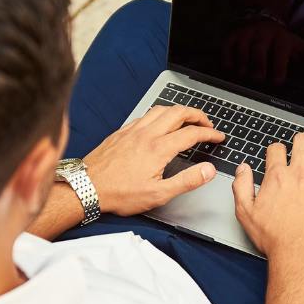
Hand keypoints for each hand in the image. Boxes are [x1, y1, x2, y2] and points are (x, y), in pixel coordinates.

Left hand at [84, 104, 223, 215]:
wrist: (86, 187)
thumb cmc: (118, 193)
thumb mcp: (158, 195)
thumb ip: (186, 181)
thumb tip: (207, 170)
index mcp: (158, 149)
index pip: (192, 133)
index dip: (210, 133)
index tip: (218, 137)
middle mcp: (146, 134)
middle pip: (179, 112)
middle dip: (198, 115)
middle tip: (207, 124)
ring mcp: (133, 130)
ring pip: (161, 109)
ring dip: (179, 110)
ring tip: (188, 119)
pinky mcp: (122, 132)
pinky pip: (145, 114)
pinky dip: (159, 114)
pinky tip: (160, 123)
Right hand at [222, 19, 303, 83]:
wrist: (261, 17)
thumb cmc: (281, 41)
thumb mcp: (299, 45)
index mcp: (281, 39)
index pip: (280, 54)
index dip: (278, 68)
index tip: (276, 82)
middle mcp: (263, 35)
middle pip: (258, 52)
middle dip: (258, 68)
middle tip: (257, 80)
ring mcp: (245, 36)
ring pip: (241, 50)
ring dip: (242, 66)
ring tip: (244, 77)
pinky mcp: (231, 37)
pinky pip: (227, 49)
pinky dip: (227, 60)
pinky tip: (231, 70)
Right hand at [231, 132, 303, 264]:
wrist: (298, 256)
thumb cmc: (274, 239)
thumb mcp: (245, 213)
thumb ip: (241, 186)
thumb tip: (242, 169)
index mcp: (277, 177)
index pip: (276, 148)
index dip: (276, 150)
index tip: (278, 156)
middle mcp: (300, 175)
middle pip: (303, 141)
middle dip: (300, 142)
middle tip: (301, 149)